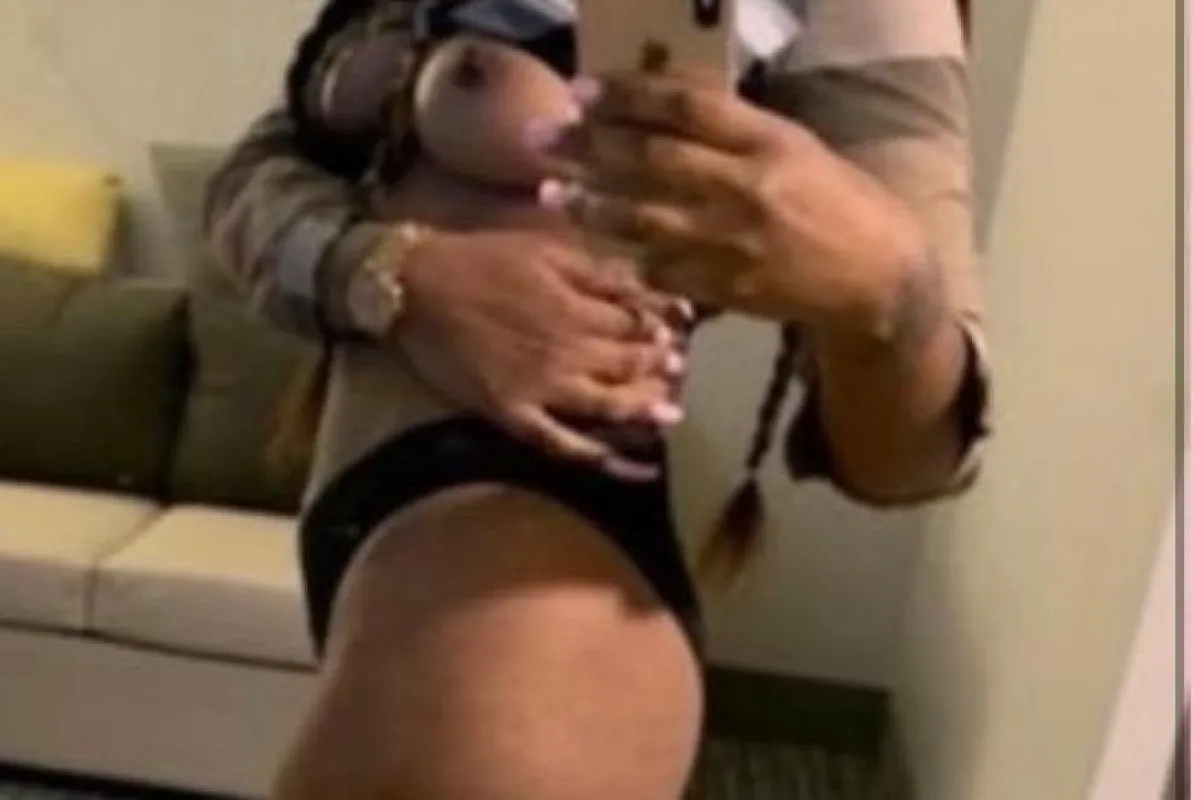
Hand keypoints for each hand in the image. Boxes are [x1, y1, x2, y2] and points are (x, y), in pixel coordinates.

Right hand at [394, 227, 688, 480]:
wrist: (414, 287)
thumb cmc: (481, 260)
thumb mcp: (546, 250)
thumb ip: (601, 273)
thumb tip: (650, 291)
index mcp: (577, 307)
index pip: (637, 324)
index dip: (662, 330)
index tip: (678, 335)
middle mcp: (567, 351)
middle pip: (629, 366)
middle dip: (661, 370)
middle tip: (678, 373)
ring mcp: (541, 388)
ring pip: (607, 406)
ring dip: (644, 412)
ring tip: (670, 417)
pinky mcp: (514, 414)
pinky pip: (562, 444)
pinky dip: (600, 460)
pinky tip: (632, 467)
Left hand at [531, 71, 935, 341]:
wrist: (875, 277)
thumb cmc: (835, 199)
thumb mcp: (794, 146)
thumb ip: (734, 128)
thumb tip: (665, 102)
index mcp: (768, 141)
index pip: (685, 107)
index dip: (627, 96)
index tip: (582, 90)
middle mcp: (746, 187)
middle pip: (650, 159)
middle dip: (587, 147)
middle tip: (540, 138)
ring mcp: (733, 242)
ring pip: (642, 219)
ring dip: (589, 206)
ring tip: (548, 195)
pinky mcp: (727, 287)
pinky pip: (660, 270)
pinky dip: (626, 257)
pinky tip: (599, 245)